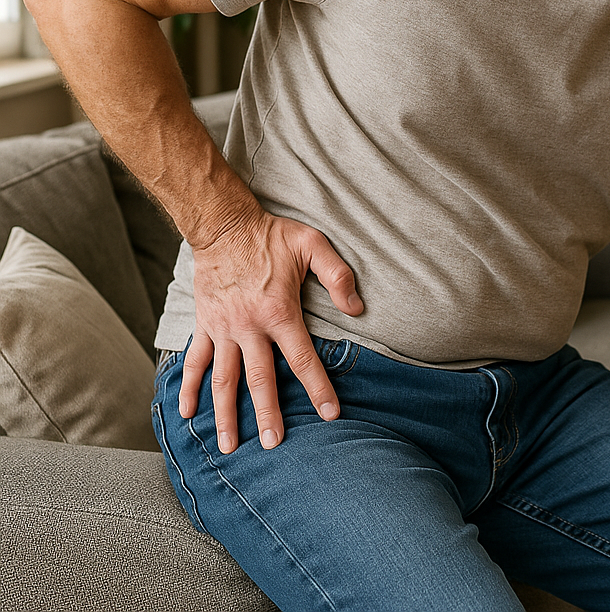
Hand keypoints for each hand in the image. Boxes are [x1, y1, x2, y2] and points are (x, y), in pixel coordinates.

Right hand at [177, 207, 362, 453]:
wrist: (224, 225)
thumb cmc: (272, 235)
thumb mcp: (313, 244)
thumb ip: (337, 275)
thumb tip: (358, 308)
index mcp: (278, 312)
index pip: (303, 359)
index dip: (318, 388)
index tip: (330, 414)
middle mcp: (248, 327)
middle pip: (260, 379)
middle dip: (267, 414)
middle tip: (272, 445)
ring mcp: (223, 328)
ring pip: (223, 379)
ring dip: (225, 414)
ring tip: (228, 447)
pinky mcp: (204, 324)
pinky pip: (195, 361)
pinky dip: (189, 387)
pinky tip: (187, 413)